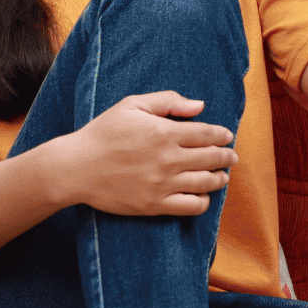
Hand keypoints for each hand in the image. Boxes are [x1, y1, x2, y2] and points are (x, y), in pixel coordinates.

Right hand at [52, 91, 238, 216]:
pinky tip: (202, 194)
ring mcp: (163, 184)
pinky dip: (203, 201)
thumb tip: (199, 106)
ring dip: (219, 179)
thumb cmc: (103, 133)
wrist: (76, 168)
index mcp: (164, 132)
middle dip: (226, 157)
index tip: (227, 136)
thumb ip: (168, 101)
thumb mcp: (132, 105)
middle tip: (231, 156)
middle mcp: (168, 159)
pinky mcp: (155, 205)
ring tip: (221, 176)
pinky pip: (192, 206)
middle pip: (212, 159)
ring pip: (207, 183)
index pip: (208, 134)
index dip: (223, 135)